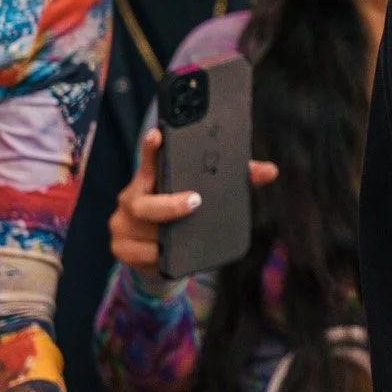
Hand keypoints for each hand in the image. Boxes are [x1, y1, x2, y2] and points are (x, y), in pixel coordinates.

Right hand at [110, 126, 277, 274]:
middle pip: (141, 202)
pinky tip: (167, 256)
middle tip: (194, 201)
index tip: (158, 135)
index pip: (148, 160)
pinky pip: (141, 255)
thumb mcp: (203, 196)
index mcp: (149, 180)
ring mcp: (122, 225)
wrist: (161, 256)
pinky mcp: (122, 250)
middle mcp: (131, 199)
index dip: (150, 148)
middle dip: (169, 204)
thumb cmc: (182, 216)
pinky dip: (157, 257)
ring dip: (165, 237)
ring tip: (184, 238)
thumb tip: (269, 171)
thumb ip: (235, 180)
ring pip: (143, 231)